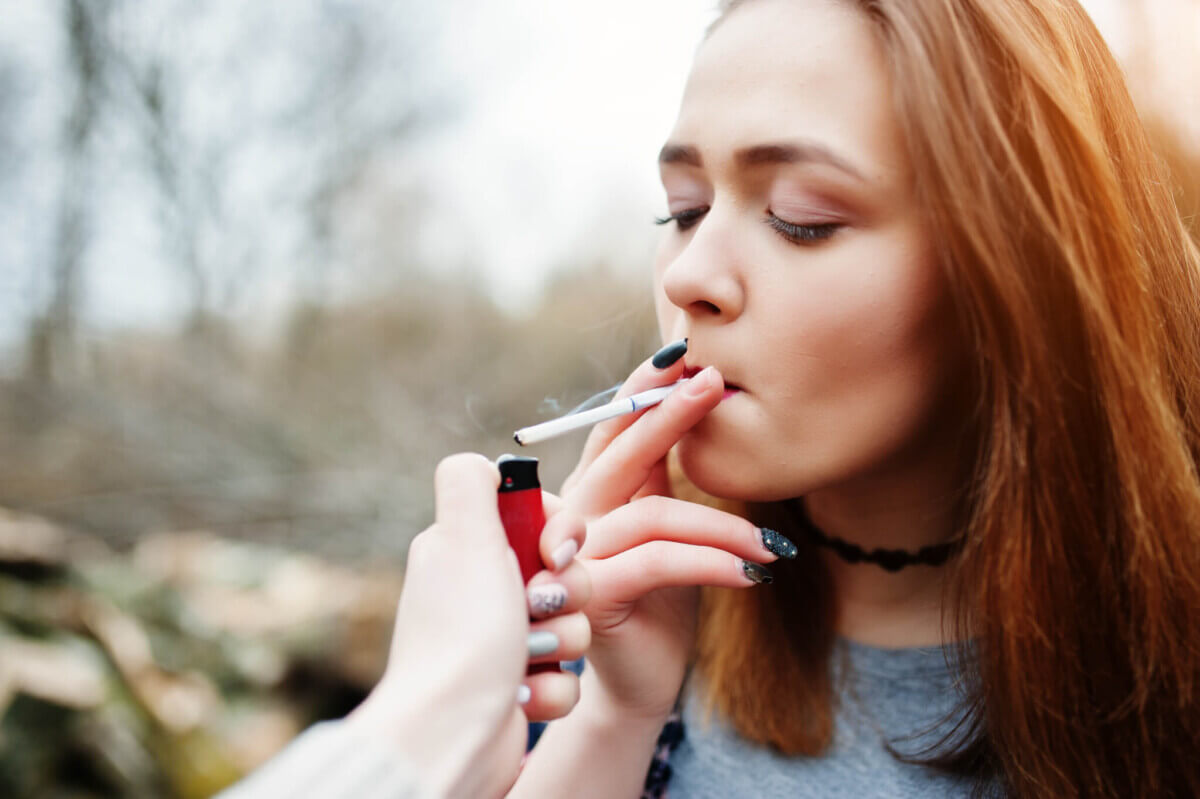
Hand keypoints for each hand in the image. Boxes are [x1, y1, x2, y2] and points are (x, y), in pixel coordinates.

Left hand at [347, 453, 591, 797]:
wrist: (453, 730)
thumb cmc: (463, 634)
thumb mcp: (462, 537)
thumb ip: (470, 482)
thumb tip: (483, 464)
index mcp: (467, 550)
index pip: (539, 518)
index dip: (561, 533)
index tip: (557, 552)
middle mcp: (483, 592)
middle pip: (566, 573)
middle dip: (567, 594)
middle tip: (537, 608)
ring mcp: (501, 641)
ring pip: (574, 624)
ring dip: (562, 642)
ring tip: (526, 658)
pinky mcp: (519, 686)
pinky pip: (568, 675)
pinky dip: (551, 687)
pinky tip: (523, 695)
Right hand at [561, 352, 787, 723]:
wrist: (640, 679)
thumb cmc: (658, 599)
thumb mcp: (664, 528)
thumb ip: (663, 476)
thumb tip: (699, 404)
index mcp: (591, 492)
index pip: (612, 428)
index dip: (643, 390)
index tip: (686, 357)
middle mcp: (573, 516)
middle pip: (621, 452)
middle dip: (670, 413)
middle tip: (716, 382)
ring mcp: (576, 557)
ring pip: (655, 514)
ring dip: (723, 524)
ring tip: (770, 545)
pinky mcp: (594, 595)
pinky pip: (659, 561)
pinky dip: (712, 562)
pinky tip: (752, 573)